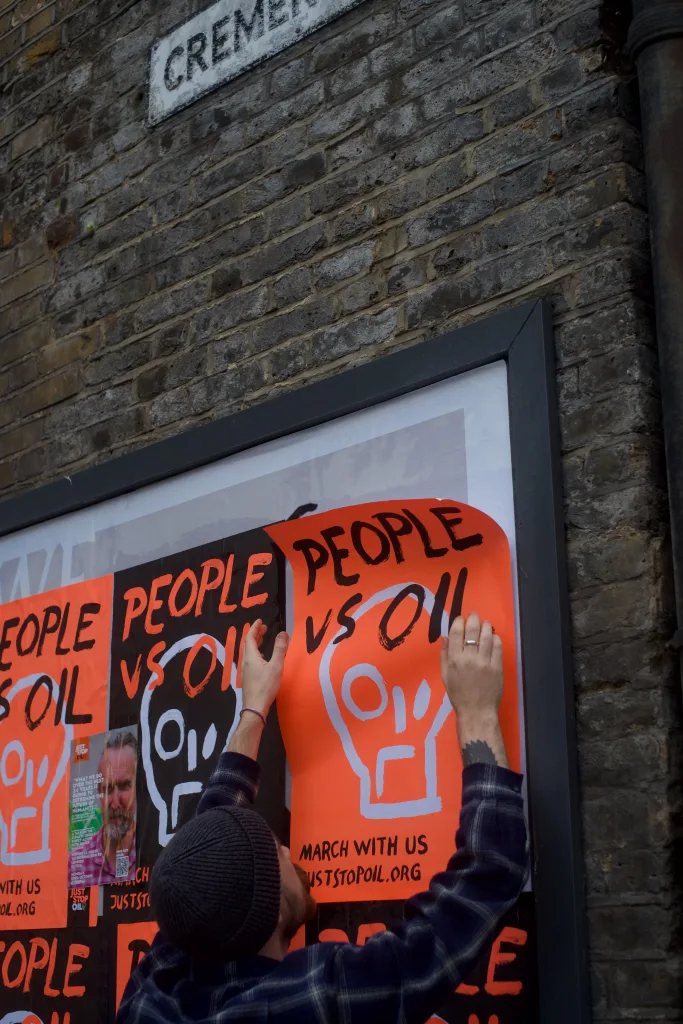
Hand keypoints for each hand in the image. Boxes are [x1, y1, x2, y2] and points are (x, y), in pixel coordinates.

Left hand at [240, 619, 288, 717]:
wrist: (255, 707)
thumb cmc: (265, 687)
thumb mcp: (276, 667)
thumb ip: (280, 649)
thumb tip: (283, 633)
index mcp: (250, 657)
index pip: (250, 638)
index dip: (254, 628)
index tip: (260, 621)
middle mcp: (246, 662)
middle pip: (248, 644)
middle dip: (256, 634)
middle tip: (265, 628)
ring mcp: (246, 670)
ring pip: (249, 652)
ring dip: (256, 643)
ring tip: (264, 639)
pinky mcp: (248, 678)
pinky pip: (251, 659)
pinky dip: (257, 653)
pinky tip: (263, 658)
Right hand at [440, 612, 507, 768]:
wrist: (476, 711)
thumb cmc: (458, 695)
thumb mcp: (445, 676)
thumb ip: (444, 655)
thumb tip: (446, 637)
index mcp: (454, 660)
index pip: (456, 633)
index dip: (459, 621)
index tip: (461, 619)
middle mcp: (469, 659)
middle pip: (472, 631)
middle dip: (473, 619)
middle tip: (474, 616)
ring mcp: (485, 662)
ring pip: (486, 636)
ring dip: (486, 626)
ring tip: (485, 624)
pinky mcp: (497, 667)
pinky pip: (497, 646)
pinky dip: (495, 638)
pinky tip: (493, 637)